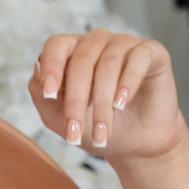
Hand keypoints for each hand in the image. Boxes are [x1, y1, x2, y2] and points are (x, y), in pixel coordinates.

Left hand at [31, 30, 188, 165]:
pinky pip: (137, 59)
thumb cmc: (95, 126)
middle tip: (75, 134)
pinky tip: (121, 103)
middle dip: (77, 101)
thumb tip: (37, 63)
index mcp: (72, 52)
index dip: (51, 67)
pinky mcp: (151, 53)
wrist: (135, 145)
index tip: (49, 94)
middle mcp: (98, 42)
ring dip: (102, 104)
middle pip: (81, 60)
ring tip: (102, 134)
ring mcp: (125, 44)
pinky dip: (128, 82)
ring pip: (108, 64)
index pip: (56, 45)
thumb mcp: (58, 116)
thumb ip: (40, 91)